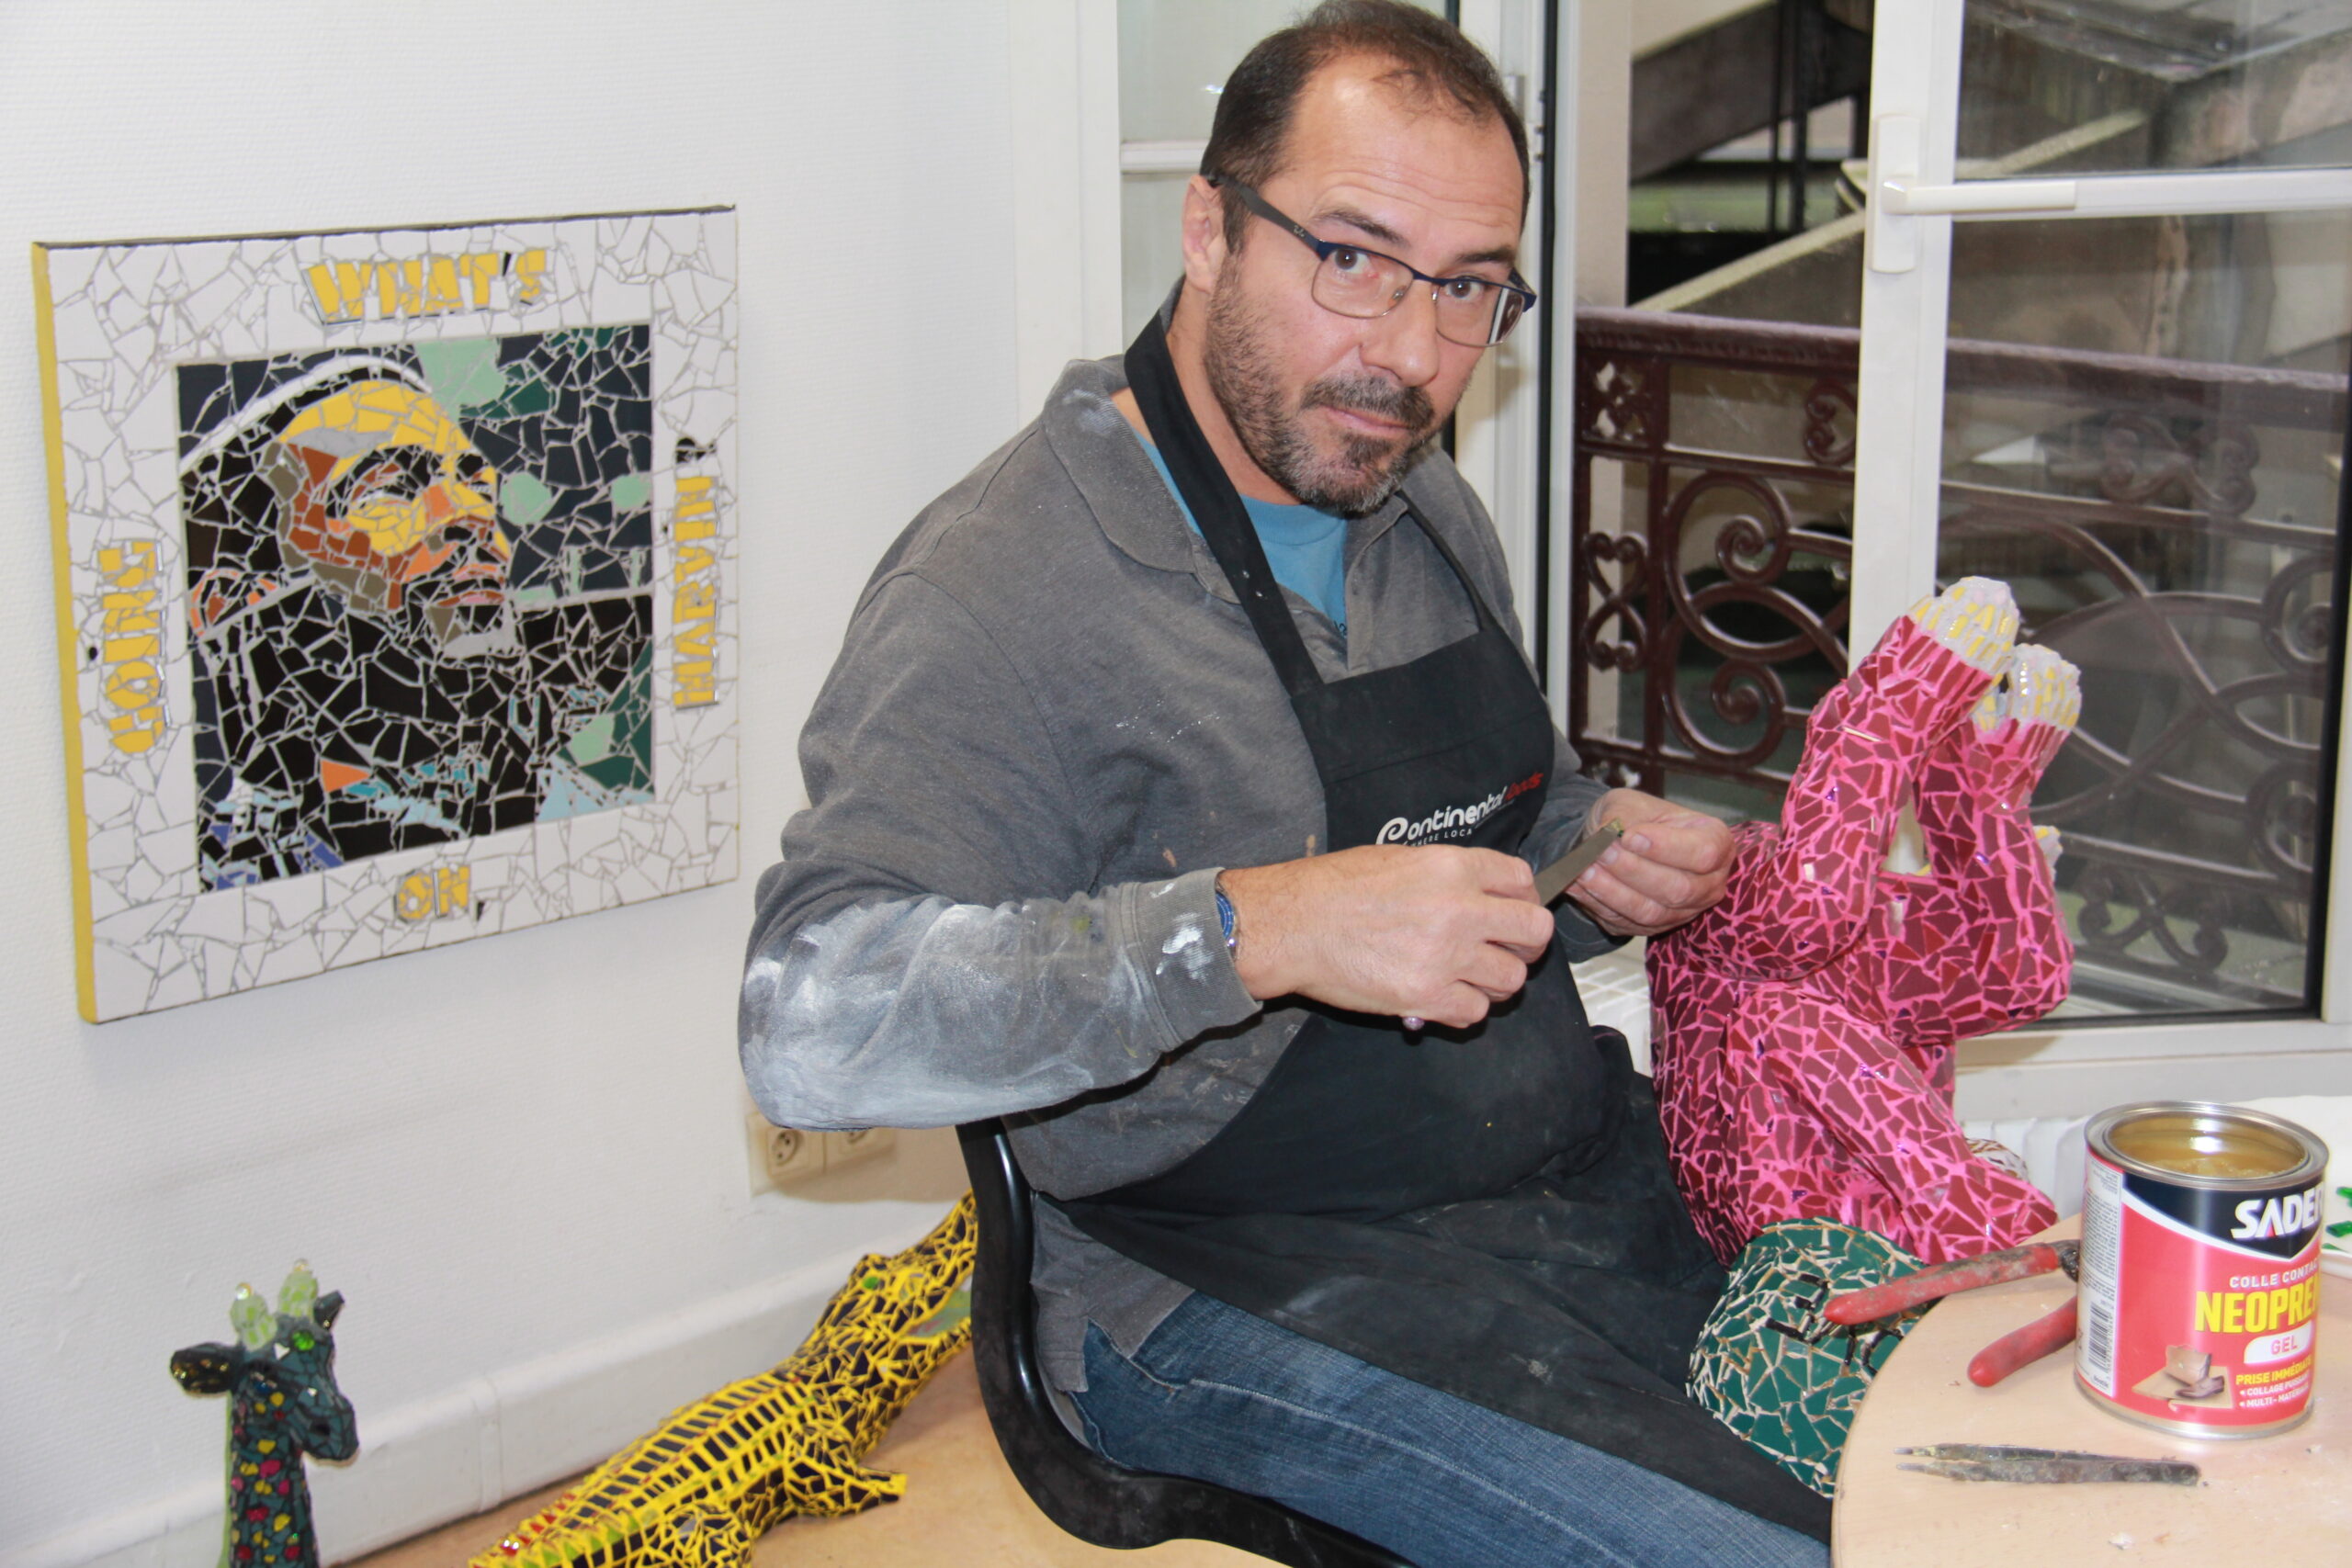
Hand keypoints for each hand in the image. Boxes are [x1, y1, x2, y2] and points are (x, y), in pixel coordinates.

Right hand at [1219, 845, 1555, 1030]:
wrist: (1290, 924)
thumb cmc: (1332, 889)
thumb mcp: (1397, 859)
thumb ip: (1447, 875)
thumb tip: (1481, 894)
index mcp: (1451, 867)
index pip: (1522, 880)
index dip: (1524, 899)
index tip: (1512, 912)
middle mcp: (1458, 908)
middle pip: (1534, 931)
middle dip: (1527, 944)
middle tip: (1508, 951)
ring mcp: (1445, 955)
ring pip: (1511, 979)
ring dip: (1495, 982)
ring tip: (1469, 978)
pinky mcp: (1426, 996)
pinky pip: (1475, 1012)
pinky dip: (1464, 1010)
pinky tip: (1443, 998)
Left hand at [1563, 789, 1732, 937]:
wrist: (1617, 841)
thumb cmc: (1636, 818)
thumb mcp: (1631, 803)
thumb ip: (1626, 815)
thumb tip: (1612, 835)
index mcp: (1716, 843)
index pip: (1703, 853)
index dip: (1666, 848)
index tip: (1630, 837)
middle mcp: (1708, 883)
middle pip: (1678, 888)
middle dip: (1634, 871)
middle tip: (1601, 852)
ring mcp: (1683, 911)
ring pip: (1651, 912)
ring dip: (1613, 892)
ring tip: (1583, 869)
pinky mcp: (1653, 928)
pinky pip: (1626, 924)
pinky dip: (1598, 904)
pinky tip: (1576, 885)